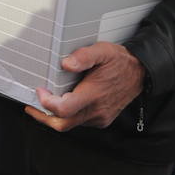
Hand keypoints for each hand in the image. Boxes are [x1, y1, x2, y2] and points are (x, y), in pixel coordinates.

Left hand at [25, 42, 145, 130]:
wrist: (141, 73)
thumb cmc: (120, 62)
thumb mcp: (103, 51)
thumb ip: (84, 56)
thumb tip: (66, 63)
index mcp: (94, 94)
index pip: (64, 109)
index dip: (46, 103)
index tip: (40, 91)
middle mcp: (96, 110)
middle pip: (62, 124)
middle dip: (44, 117)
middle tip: (32, 107)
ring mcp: (100, 117)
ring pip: (71, 124)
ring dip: (57, 116)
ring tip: (48, 102)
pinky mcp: (102, 119)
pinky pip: (80, 122)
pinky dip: (70, 115)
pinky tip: (67, 102)